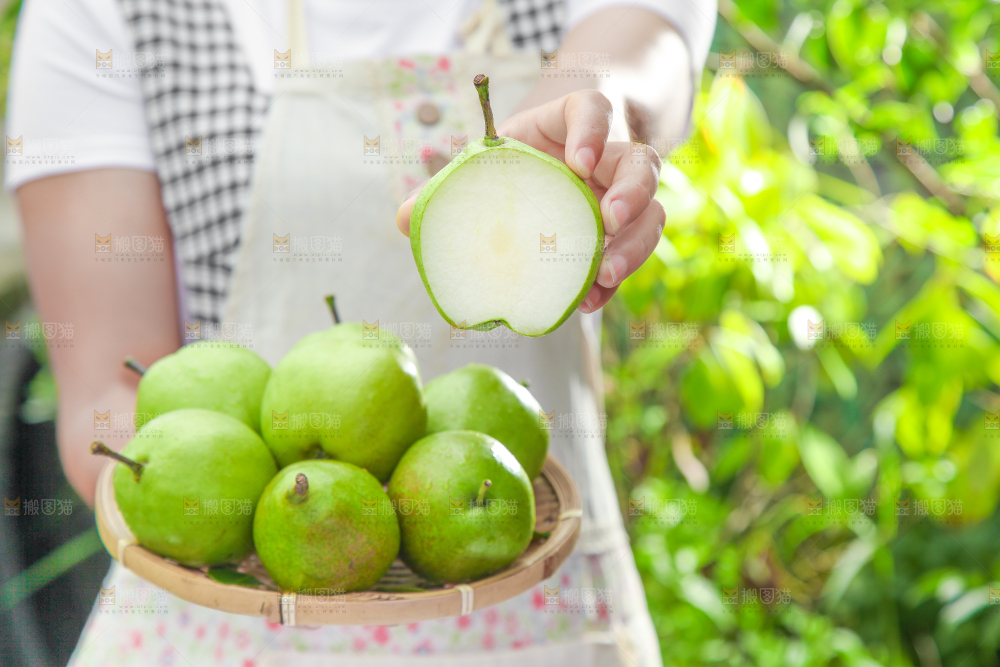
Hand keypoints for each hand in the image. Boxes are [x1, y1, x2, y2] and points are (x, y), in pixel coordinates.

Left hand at [395, 89, 663, 312]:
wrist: (540, 180)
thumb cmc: (510, 166)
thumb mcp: (484, 166)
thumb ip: (449, 188)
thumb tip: (404, 218)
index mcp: (572, 125)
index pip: (596, 110)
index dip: (594, 131)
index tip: (580, 162)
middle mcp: (608, 159)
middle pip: (642, 164)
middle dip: (632, 193)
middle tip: (608, 221)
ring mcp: (621, 198)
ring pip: (652, 213)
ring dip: (634, 245)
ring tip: (605, 275)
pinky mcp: (621, 237)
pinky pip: (628, 258)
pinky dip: (610, 283)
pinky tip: (587, 301)